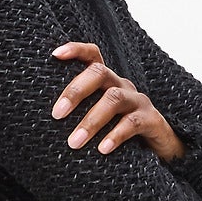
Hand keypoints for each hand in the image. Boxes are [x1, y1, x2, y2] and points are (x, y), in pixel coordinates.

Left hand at [50, 43, 186, 162]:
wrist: (160, 149)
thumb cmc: (119, 133)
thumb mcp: (99, 120)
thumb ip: (79, 114)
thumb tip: (41, 124)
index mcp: (107, 82)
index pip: (93, 56)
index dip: (76, 50)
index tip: (54, 55)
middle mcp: (122, 85)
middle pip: (99, 74)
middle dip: (75, 91)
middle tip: (56, 114)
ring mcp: (138, 101)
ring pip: (113, 99)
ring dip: (91, 120)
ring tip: (74, 142)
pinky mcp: (151, 120)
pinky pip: (132, 123)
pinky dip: (115, 135)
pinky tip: (101, 149)